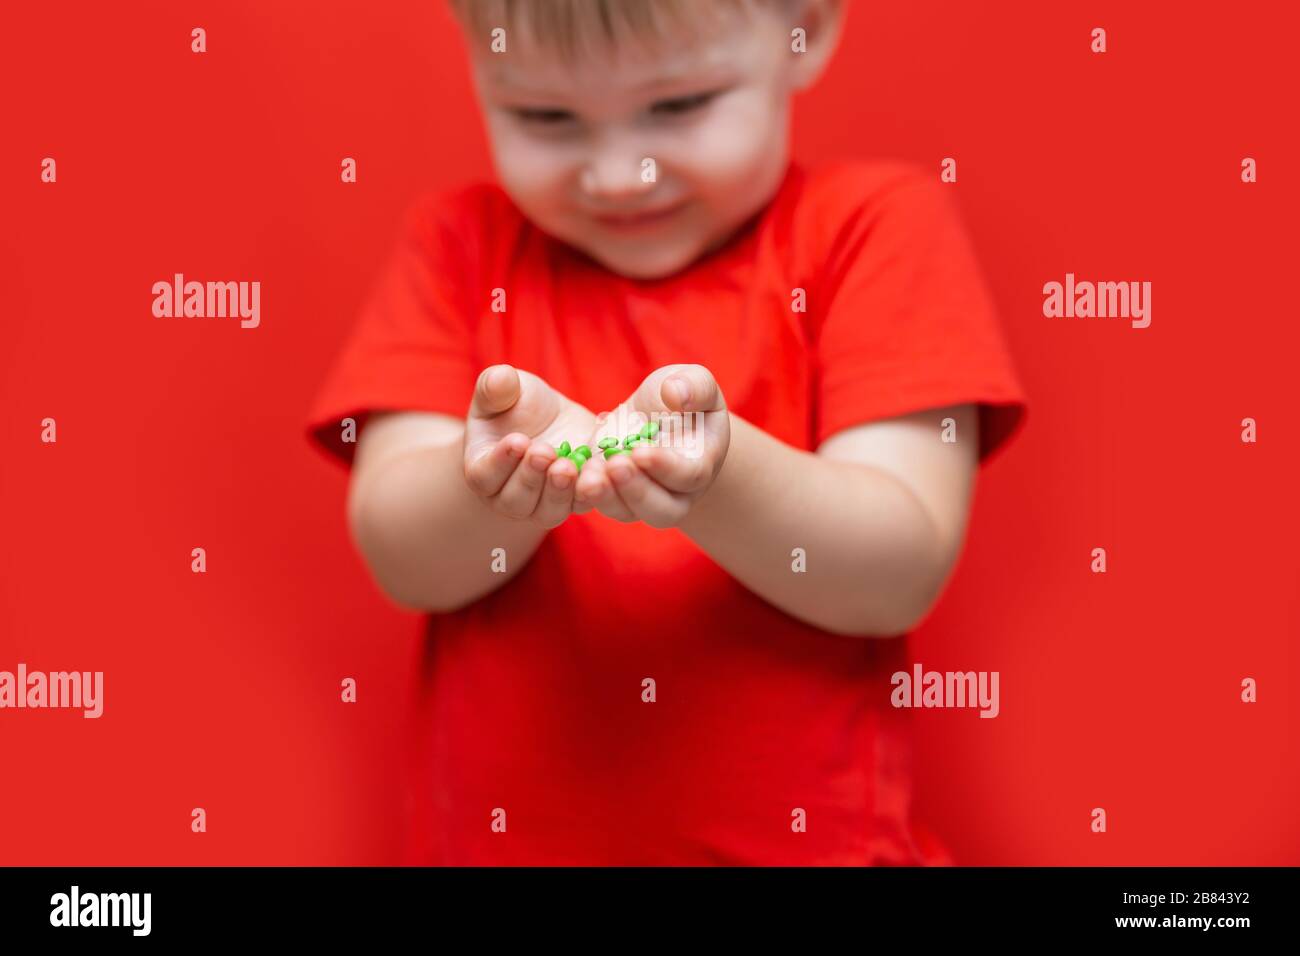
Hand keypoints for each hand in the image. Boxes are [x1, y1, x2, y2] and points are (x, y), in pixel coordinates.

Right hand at [462, 364, 596, 527]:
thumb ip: (495, 387)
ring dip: (559, 490)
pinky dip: (591, 491)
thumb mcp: (504, 390)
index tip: (517, 440)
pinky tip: (599, 472)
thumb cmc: (517, 404)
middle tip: (545, 452)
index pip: (484, 474)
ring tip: (569, 466)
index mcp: (483, 470)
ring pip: (548, 509)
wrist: (552, 419)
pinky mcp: (575, 502)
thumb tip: (501, 378)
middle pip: (515, 499)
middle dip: (531, 476)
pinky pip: (582, 503)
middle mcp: (508, 496)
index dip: (500, 460)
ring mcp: (542, 505)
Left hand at [574, 364, 729, 527]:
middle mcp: (677, 492)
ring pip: (628, 512)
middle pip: (662, 509)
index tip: (639, 450)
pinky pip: (601, 503)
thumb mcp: (694, 381)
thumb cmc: (683, 395)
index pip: (689, 475)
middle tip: (614, 466)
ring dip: (607, 497)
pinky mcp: (614, 494)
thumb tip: (677, 396)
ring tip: (588, 476)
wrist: (659, 414)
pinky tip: (573, 474)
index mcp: (702, 463)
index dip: (665, 466)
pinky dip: (586, 492)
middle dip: (636, 490)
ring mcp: (644, 498)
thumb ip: (695, 386)